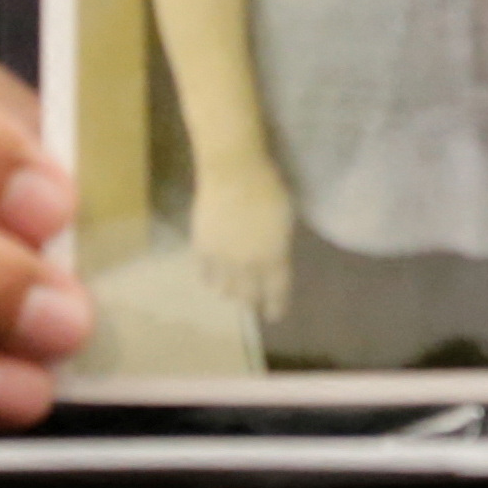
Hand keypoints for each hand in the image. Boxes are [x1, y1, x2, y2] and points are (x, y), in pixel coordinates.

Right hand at [189, 156, 295, 319]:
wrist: (234, 173)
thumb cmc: (269, 188)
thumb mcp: (285, 219)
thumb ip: (279, 245)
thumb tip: (274, 258)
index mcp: (274, 257)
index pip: (276, 292)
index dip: (276, 306)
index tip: (274, 315)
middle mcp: (249, 266)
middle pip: (248, 296)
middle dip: (252, 303)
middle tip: (252, 305)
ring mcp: (223, 260)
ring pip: (225, 290)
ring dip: (230, 292)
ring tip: (231, 290)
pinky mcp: (202, 249)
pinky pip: (205, 274)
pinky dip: (210, 278)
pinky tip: (212, 278)